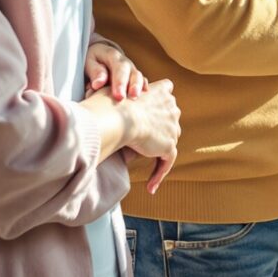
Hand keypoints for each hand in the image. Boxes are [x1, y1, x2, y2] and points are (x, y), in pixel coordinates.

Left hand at [86, 41, 144, 100]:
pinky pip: (142, 82)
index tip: (119, 96)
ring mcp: (131, 70)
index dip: (120, 82)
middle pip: (133, 73)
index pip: (119, 68)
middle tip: (132, 98)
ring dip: (139, 89)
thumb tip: (98, 84)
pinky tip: (144, 97)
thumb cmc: (93, 60)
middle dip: (133, 86)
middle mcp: (126, 63)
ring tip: (136, 98)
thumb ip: (94, 71)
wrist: (100, 55)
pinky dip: (144, 89)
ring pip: (139, 78)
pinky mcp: (134, 79)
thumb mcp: (89, 61)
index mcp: (113, 56)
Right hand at [120, 79, 180, 194]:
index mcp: (161, 91)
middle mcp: (171, 107)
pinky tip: (150, 187)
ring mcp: (172, 127)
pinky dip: (159, 174)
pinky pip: (167, 162)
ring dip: (159, 154)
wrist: (118, 118)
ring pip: (169, 141)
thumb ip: (118, 92)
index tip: (154, 113)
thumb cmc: (109, 104)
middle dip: (161, 130)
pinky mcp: (169, 145)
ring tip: (146, 168)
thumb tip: (105, 94)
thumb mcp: (113, 89)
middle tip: (146, 144)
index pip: (168, 95)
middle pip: (170, 119)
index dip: (161, 105)